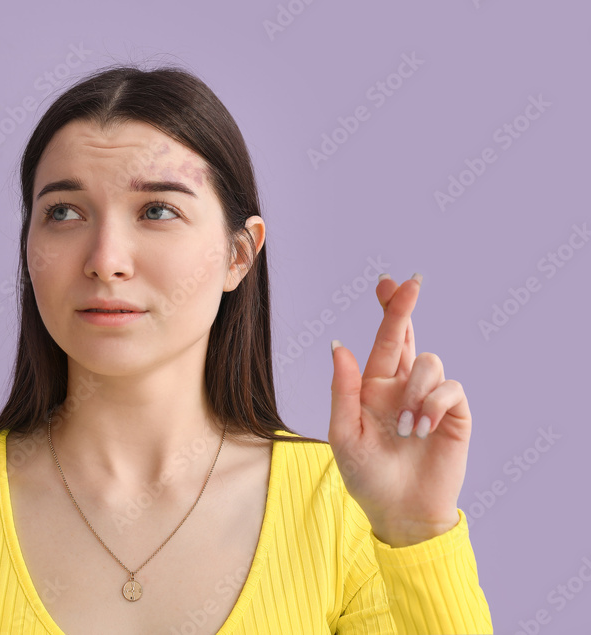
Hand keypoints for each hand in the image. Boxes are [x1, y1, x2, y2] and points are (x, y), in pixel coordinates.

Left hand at [327, 273, 470, 546]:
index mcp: (373, 387)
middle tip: (410, 283)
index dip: (388, 310)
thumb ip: (343, 389)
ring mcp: (429, 399)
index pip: (383, 341)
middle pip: (408, 336)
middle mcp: (403, 387)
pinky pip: (449, 389)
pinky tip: (421, 429)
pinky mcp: (454, 415)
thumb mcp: (344, 433)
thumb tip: (340, 345)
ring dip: (415, 390)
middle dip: (405, 308)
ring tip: (405, 427)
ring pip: (429, 362)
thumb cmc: (366, 475)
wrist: (399, 511)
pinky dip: (432, 404)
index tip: (388, 282)